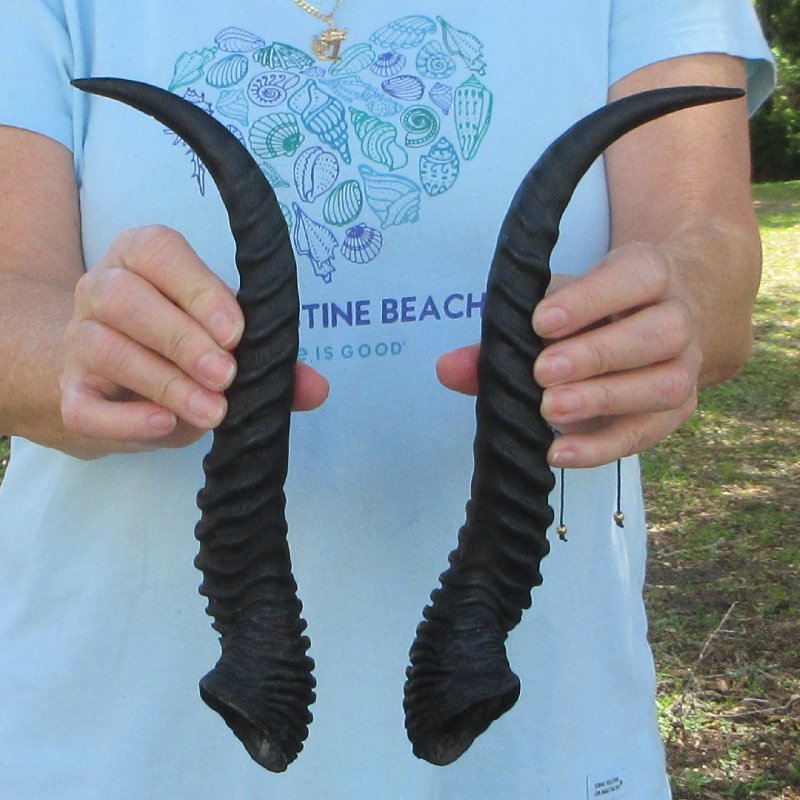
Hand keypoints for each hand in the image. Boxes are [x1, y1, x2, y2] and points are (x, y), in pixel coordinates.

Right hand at [61, 225, 327, 455]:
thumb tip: (317, 388)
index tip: (236, 332)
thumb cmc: (178, 348)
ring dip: (165, 382)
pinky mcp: (70, 395)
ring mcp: (79, 342)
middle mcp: (101, 290)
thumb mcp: (224, 342)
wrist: (109, 382)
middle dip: (181, 338)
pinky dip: (125, 420)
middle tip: (226, 376)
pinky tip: (165, 425)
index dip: (197, 288)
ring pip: (105, 349)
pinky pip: (83, 407)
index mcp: (141, 260)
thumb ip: (270, 360)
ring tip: (212, 410)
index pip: (158, 251)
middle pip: (124, 298)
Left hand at [436, 241, 700, 467]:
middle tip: (543, 373)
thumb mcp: (553, 305)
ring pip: (665, 384)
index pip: (636, 277)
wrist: (658, 317)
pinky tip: (559, 452)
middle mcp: (679, 318)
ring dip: (605, 399)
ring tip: (550, 410)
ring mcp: (684, 368)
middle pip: (659, 334)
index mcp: (649, 276)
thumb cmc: (594, 310)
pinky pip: (647, 433)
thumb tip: (448, 368)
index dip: (591, 298)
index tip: (541, 322)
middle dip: (597, 354)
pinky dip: (601, 447)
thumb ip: (503, 333)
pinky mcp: (674, 412)